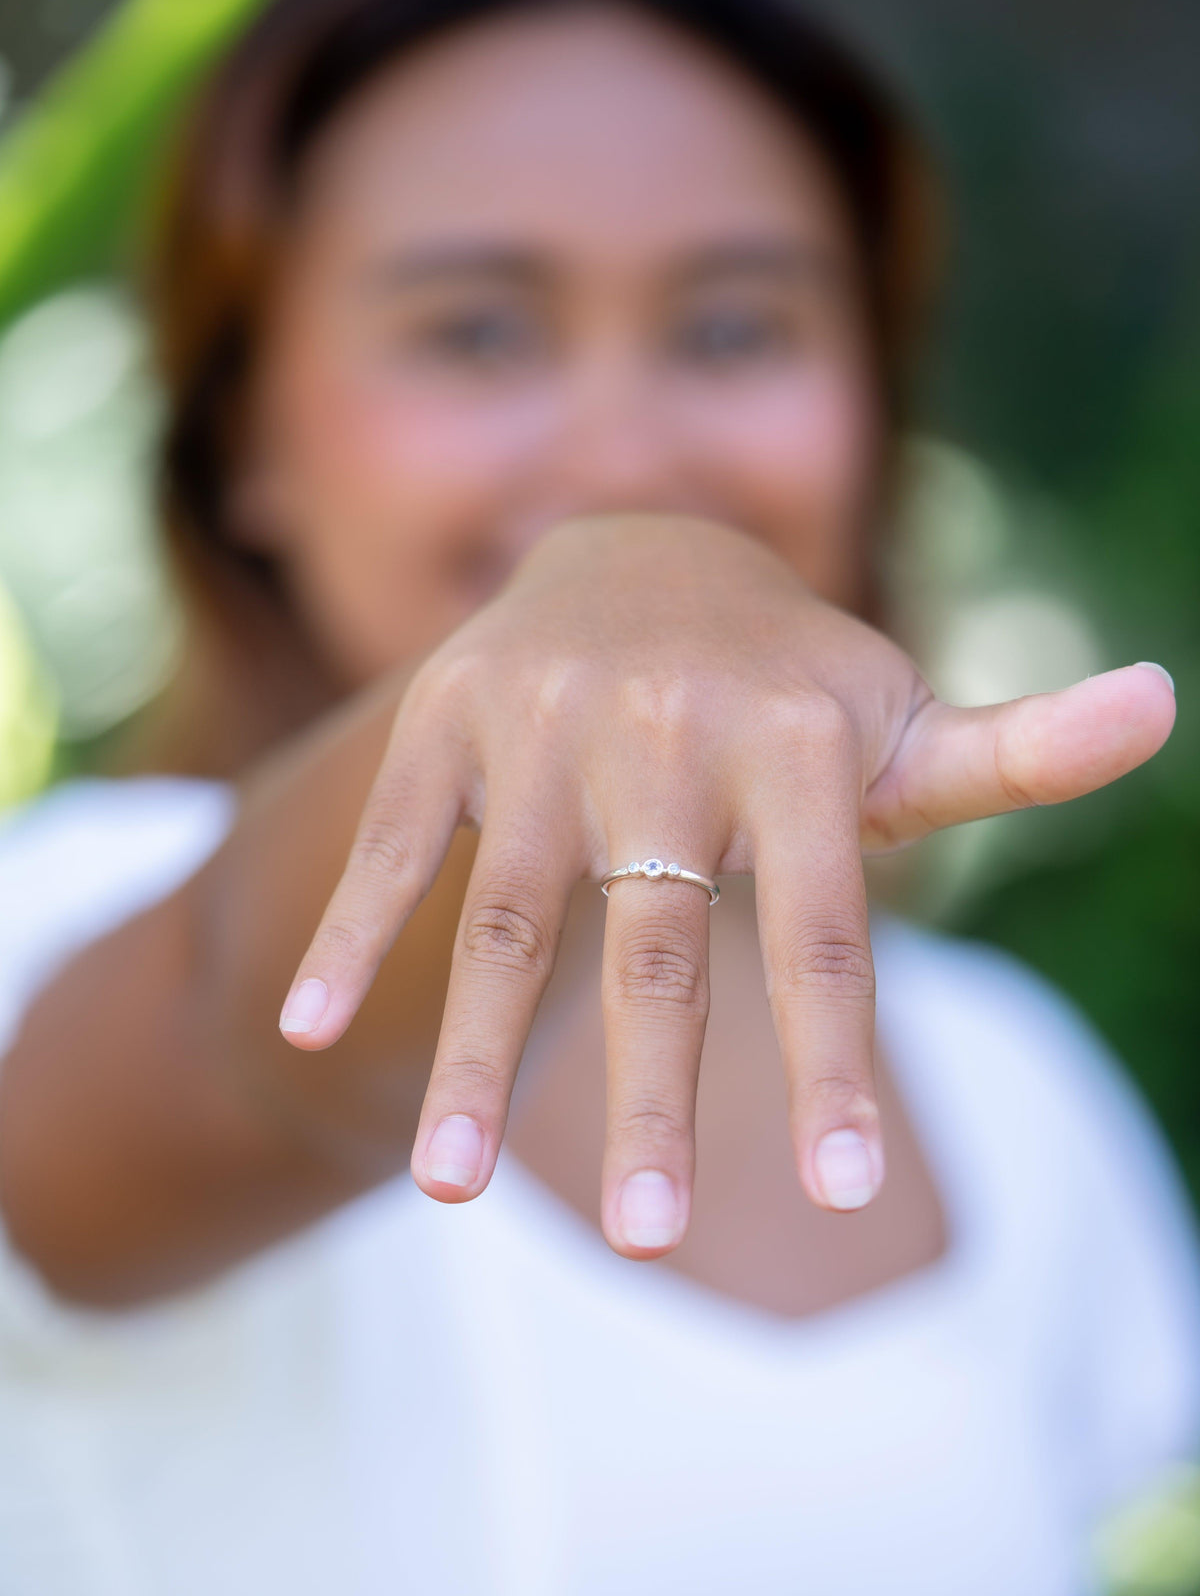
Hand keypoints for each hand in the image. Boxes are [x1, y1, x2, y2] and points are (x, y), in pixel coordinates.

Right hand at [277, 512, 1175, 1256]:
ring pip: (509, 912)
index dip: (837, 1059)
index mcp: (794, 740)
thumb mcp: (893, 714)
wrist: (635, 550)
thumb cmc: (785, 687)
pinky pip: (400, 845)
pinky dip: (357, 936)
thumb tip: (1167, 702)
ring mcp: (543, 725)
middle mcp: (667, 731)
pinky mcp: (447, 719)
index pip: (828, 925)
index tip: (851, 1196)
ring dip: (476, 1052)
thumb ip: (1012, 747)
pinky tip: (309, 1032)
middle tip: (655, 1241)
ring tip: (452, 1190)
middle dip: (656, 1093)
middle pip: (660, 942)